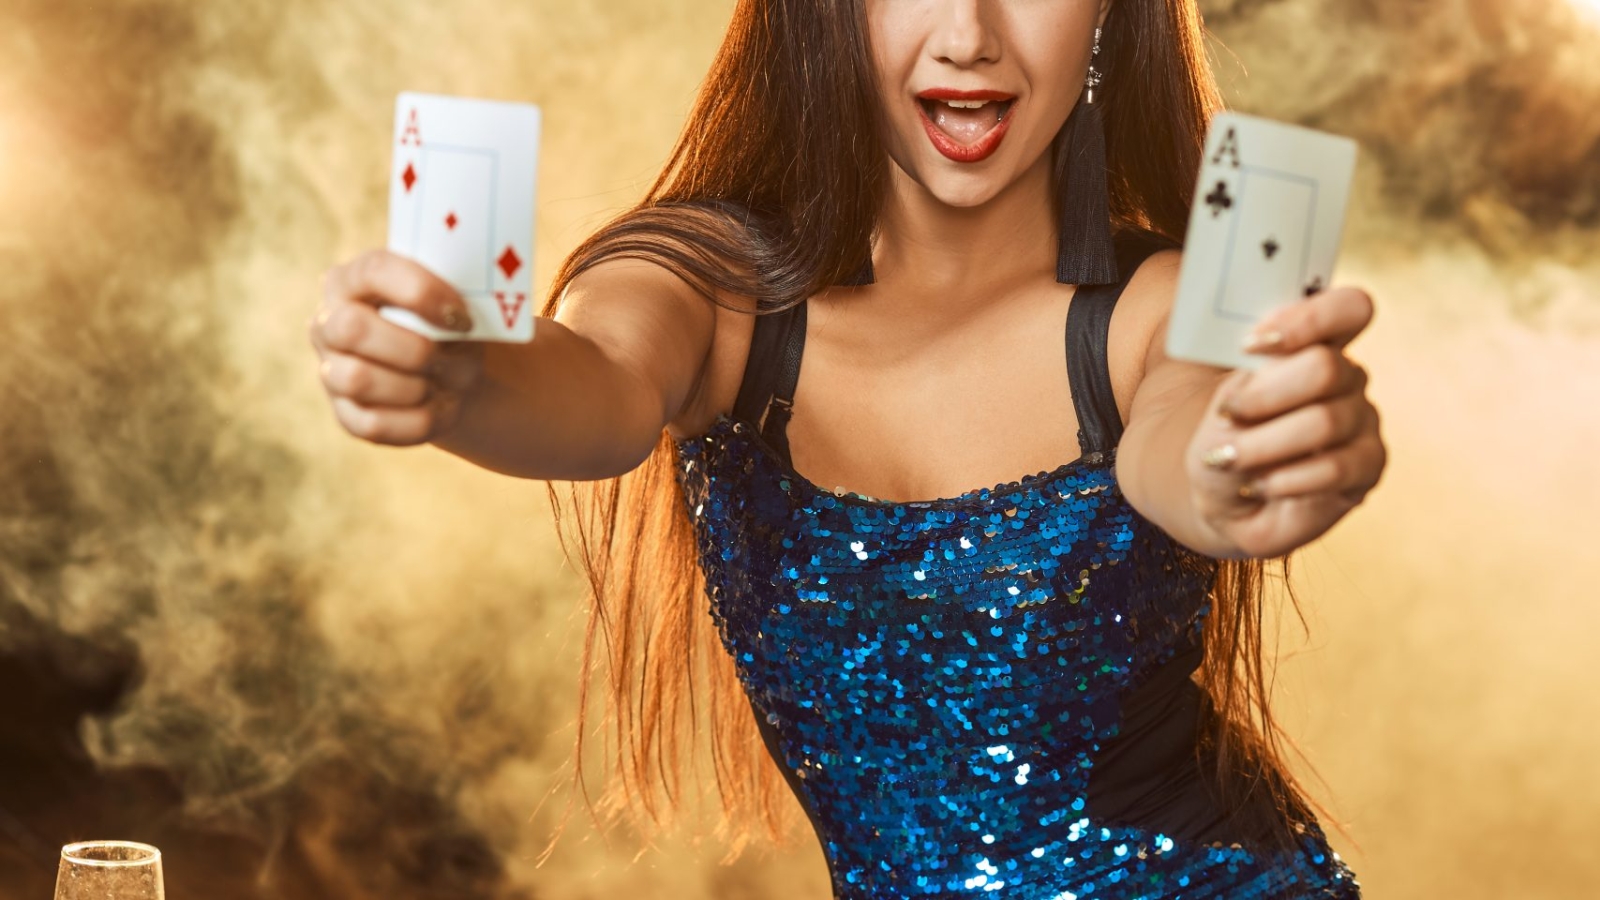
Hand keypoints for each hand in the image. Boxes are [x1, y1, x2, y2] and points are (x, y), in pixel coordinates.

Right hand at [309, 250, 484, 445]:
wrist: (448, 373)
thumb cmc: (444, 326)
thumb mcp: (451, 302)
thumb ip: (450, 298)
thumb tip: (457, 319)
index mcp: (353, 280)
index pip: (374, 271)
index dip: (421, 293)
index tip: (461, 318)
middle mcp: (328, 323)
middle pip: (351, 328)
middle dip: (413, 348)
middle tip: (445, 357)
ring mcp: (331, 371)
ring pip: (357, 379)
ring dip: (416, 386)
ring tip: (444, 383)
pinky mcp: (346, 416)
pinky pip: (374, 424)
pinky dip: (418, 420)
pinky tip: (438, 407)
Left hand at [1185, 286, 1386, 558]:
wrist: (1224, 499)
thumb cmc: (1223, 441)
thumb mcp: (1217, 404)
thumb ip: (1241, 376)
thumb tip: (1262, 363)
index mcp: (1314, 345)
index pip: (1346, 309)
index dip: (1307, 321)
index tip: (1250, 345)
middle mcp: (1346, 377)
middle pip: (1326, 367)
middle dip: (1265, 396)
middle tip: (1227, 416)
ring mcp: (1363, 420)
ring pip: (1325, 421)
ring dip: (1264, 445)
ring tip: (1229, 459)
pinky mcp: (1369, 466)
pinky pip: (1336, 468)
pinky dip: (1285, 479)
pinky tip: (1259, 484)